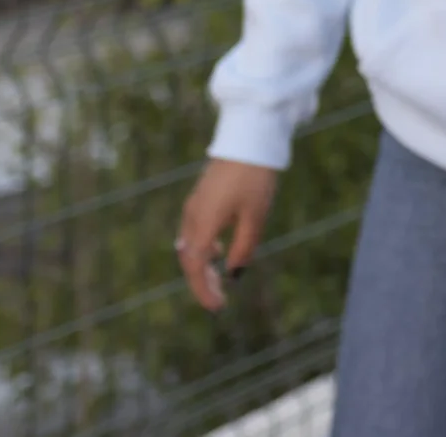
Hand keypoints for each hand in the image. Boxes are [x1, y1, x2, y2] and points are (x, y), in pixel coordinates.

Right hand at [175, 158, 278, 312]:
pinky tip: (217, 251)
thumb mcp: (256, 216)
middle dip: (201, 282)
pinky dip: (202, 248)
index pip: (196, 267)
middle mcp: (192, 216)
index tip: (218, 307)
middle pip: (189, 259)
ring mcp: (194, 205)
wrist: (249, 139)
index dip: (204, 290)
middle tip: (218, 300)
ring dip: (200, 266)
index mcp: (203, 224)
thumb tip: (233, 274)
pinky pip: (194, 231)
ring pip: (190, 245)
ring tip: (216, 280)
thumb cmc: (255, 178)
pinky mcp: (200, 197)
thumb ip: (244, 247)